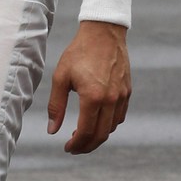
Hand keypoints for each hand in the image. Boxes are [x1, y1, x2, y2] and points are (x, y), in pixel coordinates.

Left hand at [46, 20, 130, 154]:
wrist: (103, 32)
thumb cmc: (79, 52)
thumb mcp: (61, 77)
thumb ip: (56, 106)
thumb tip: (52, 130)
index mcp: (93, 97)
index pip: (86, 132)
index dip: (76, 144)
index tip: (67, 148)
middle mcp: (111, 99)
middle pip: (101, 135)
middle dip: (87, 146)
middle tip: (74, 147)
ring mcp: (122, 96)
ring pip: (112, 127)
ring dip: (98, 136)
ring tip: (83, 134)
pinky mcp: (128, 91)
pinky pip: (120, 116)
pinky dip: (109, 124)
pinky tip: (97, 121)